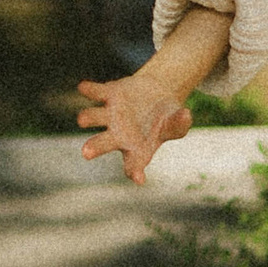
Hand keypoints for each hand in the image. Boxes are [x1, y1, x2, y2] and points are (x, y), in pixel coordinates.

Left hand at [76, 67, 195, 187]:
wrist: (158, 93)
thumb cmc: (168, 118)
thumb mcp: (178, 123)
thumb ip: (180, 124)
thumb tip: (185, 115)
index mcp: (136, 149)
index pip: (133, 165)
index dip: (135, 172)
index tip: (139, 178)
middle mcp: (118, 135)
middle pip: (103, 143)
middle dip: (95, 147)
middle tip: (86, 152)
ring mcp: (110, 114)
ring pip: (95, 117)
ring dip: (89, 117)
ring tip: (82, 120)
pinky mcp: (109, 94)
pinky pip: (96, 93)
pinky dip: (90, 90)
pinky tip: (83, 87)